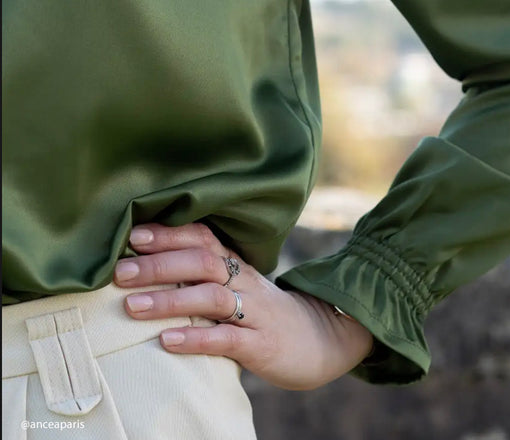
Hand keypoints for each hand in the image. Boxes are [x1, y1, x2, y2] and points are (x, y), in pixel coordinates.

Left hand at [113, 223, 373, 389]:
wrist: (319, 337)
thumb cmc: (264, 311)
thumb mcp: (239, 286)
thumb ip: (204, 276)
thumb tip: (149, 267)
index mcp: (237, 265)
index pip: (203, 239)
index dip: (170, 234)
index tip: (134, 235)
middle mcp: (245, 281)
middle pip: (203, 262)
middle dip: (159, 264)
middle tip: (120, 272)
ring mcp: (255, 312)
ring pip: (212, 298)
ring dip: (170, 299)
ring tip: (131, 305)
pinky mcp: (262, 344)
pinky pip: (228, 338)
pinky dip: (196, 338)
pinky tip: (167, 342)